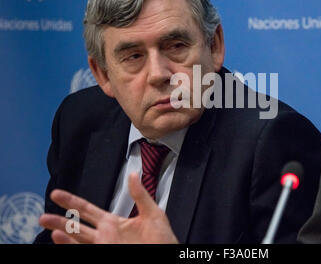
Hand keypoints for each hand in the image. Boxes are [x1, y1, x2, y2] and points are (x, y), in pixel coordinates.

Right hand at [39, 172, 178, 243]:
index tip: (57, 194)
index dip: (71, 202)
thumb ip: (140, 195)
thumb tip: (133, 174)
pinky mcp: (106, 254)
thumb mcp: (153, 213)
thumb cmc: (163, 240)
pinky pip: (85, 250)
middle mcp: (105, 235)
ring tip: (48, 227)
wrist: (168, 255)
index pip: (87, 210)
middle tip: (42, 217)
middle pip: (76, 226)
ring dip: (63, 234)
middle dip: (59, 221)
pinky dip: (72, 245)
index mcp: (113, 222)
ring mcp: (104, 246)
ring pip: (77, 240)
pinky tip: (61, 240)